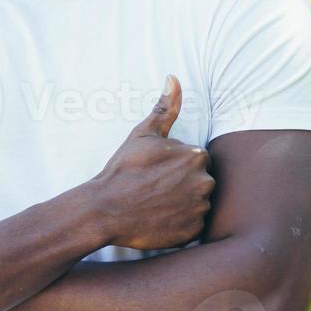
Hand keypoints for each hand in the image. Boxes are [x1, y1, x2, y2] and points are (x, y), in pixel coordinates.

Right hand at [88, 75, 213, 250]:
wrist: (105, 209)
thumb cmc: (123, 168)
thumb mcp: (143, 134)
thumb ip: (165, 107)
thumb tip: (174, 78)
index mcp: (196, 156)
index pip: (196, 160)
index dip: (175, 165)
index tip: (157, 171)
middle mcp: (205, 182)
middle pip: (200, 181)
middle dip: (182, 184)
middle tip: (155, 188)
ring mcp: (199, 209)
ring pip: (198, 203)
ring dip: (182, 203)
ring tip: (156, 203)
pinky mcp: (193, 232)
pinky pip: (193, 225)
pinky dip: (180, 223)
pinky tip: (160, 218)